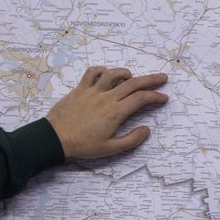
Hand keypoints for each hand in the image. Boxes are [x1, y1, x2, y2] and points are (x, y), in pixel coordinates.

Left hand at [46, 66, 168, 158]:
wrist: (56, 138)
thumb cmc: (83, 145)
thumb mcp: (110, 149)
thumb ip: (131, 140)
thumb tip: (147, 130)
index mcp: (115, 112)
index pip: (141, 99)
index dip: (155, 96)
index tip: (163, 98)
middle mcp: (106, 98)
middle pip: (133, 83)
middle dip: (151, 79)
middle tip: (163, 78)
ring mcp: (92, 91)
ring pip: (113, 73)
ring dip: (126, 73)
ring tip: (133, 78)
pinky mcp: (80, 89)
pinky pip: (92, 72)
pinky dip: (102, 70)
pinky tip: (106, 75)